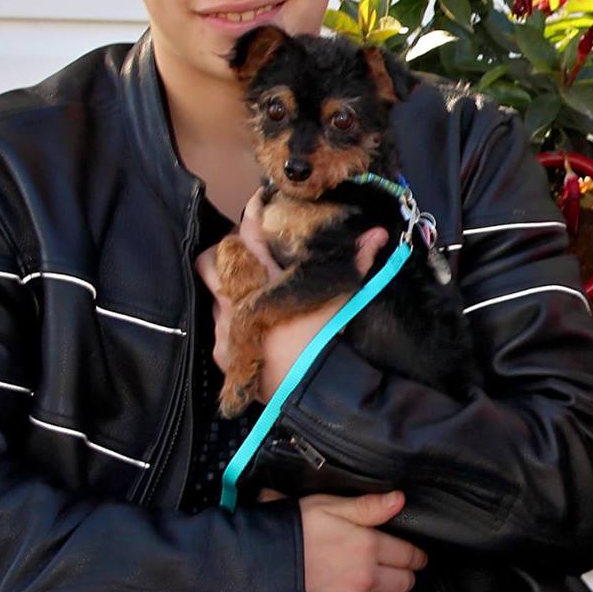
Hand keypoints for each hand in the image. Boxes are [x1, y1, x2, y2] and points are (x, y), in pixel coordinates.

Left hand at [193, 191, 387, 400]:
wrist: (313, 388)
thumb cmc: (329, 337)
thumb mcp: (344, 297)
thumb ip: (358, 261)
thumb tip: (379, 233)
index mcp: (267, 280)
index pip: (249, 235)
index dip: (251, 215)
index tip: (257, 203)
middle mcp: (239, 299)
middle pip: (213, 259)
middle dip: (226, 251)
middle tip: (245, 251)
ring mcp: (226, 326)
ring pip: (213, 293)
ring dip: (227, 287)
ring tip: (249, 289)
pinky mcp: (222, 351)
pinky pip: (217, 326)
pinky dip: (230, 320)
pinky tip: (250, 324)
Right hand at [300, 491, 428, 591]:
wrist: (252, 569)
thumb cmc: (289, 533)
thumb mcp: (327, 507)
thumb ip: (367, 506)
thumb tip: (400, 500)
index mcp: (368, 546)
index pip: (409, 555)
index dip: (415, 556)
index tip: (415, 558)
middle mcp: (366, 579)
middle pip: (403, 583)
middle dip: (405, 578)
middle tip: (399, 575)